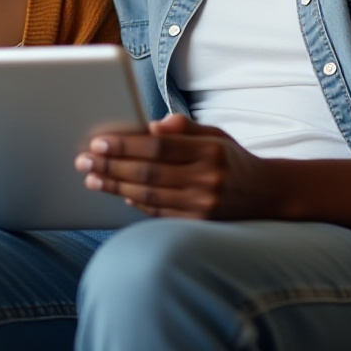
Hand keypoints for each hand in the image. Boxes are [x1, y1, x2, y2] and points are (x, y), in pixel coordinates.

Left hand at [75, 113, 280, 219]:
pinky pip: (160, 213)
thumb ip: (183, 127)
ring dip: (116, 186)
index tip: (98, 141)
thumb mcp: (215, 134)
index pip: (158, 147)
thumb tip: (149, 126)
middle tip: (84, 160)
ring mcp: (204, 204)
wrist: (267, 193)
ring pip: (149, 195)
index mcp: (209, 151)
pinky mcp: (200, 224)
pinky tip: (120, 193)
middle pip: (148, 172)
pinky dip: (137, 203)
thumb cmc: (231, 158)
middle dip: (111, 165)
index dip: (125, 144)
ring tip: (92, 178)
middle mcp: (207, 179)